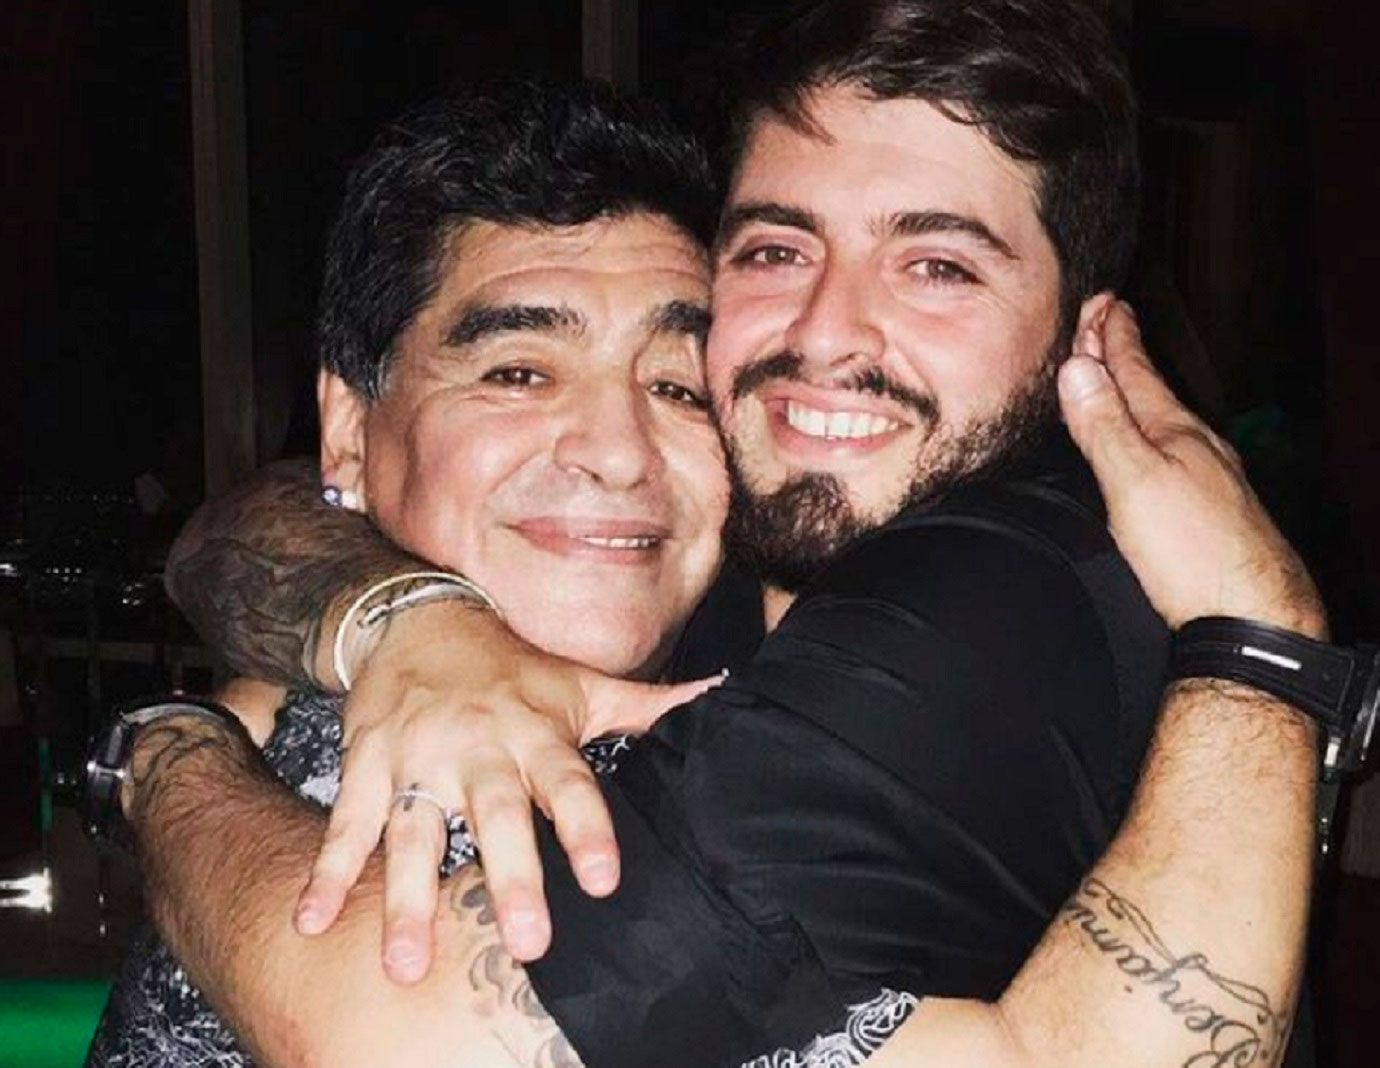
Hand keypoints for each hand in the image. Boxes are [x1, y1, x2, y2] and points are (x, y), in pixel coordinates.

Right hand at [292, 599, 716, 981]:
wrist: (419, 616)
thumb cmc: (512, 668)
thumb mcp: (579, 683)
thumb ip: (647, 704)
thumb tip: (723, 693)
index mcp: (536, 733)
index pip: (569, 783)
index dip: (587, 829)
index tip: (604, 880)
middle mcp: (479, 746)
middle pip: (496, 813)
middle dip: (511, 875)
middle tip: (528, 941)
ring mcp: (418, 756)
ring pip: (414, 830)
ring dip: (407, 898)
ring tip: (408, 965)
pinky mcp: (367, 762)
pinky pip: (347, 822)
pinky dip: (327, 872)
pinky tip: (312, 923)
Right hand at [1058, 300, 1324, 637]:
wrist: (1252, 617)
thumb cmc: (1192, 554)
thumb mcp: (1134, 483)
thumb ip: (1103, 427)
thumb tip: (1076, 370)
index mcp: (1174, 433)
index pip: (1135, 372)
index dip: (1112, 337)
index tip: (1101, 303)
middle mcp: (1196, 448)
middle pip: (1151, 391)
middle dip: (1124, 355)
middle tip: (1108, 320)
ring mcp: (1210, 479)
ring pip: (1164, 422)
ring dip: (1136, 394)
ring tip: (1119, 376)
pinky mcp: (1211, 511)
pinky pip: (1173, 452)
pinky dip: (1150, 433)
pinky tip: (1149, 449)